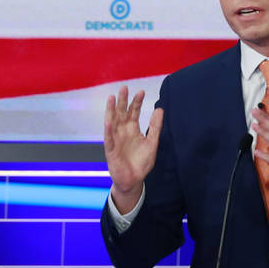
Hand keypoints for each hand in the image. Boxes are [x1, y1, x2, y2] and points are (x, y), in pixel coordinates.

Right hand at [103, 86, 163, 212]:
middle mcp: (123, 131)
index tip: (141, 91)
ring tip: (112, 98)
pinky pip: (109, 138)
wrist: (133, 180)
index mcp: (133, 129)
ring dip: (112, 110)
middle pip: (122, 112)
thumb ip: (156, 127)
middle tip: (124, 87)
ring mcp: (116, 139)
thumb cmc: (141, 162)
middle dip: (123, 100)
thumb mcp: (152, 142)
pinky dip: (109, 130)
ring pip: (112, 121)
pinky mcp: (111, 150)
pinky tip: (109, 121)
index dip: (137, 102)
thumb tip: (160, 109)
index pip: (134, 112)